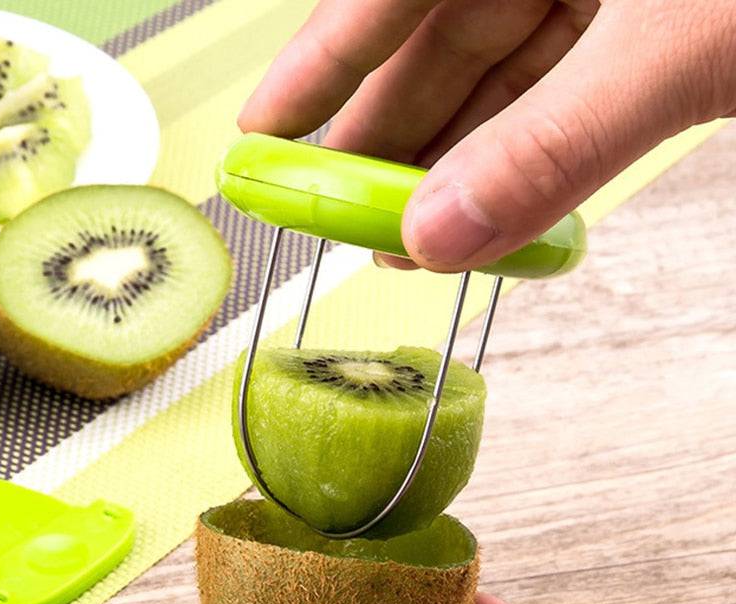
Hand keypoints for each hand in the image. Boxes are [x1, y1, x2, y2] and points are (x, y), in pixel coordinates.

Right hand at [238, 0, 735, 271]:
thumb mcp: (680, 40)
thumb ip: (553, 144)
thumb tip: (439, 238)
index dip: (316, 69)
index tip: (261, 135)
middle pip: (434, 50)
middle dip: (381, 141)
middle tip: (331, 216)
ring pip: (497, 85)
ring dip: (451, 166)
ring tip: (399, 235)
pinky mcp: (651, 27)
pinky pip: (562, 99)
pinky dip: (526, 158)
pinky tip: (486, 208)